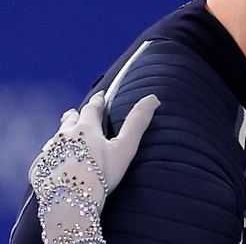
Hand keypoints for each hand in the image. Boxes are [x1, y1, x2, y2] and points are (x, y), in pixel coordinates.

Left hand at [28, 90, 158, 243]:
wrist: (71, 204)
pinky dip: (51, 159)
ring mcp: (48, 153)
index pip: (92, 107)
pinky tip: (55, 165)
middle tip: (75, 113)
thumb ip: (138, 122)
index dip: (98, 101)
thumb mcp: (125, 148)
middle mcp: (63, 136)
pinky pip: (44, 160)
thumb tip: (153, 98)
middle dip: (74, 116)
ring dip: (62, 137)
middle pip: (68, 120)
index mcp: (85, 128)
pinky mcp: (38, 171)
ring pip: (55, 139)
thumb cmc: (102, 175)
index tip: (100, 96)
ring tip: (65, 139)